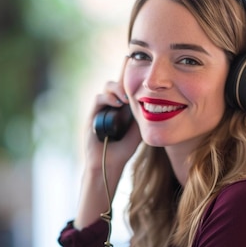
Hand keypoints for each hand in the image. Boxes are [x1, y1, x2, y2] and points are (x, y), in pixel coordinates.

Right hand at [74, 80, 140, 229]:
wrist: (109, 162)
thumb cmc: (124, 149)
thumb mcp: (138, 130)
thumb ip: (141, 116)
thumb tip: (152, 101)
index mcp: (122, 108)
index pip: (126, 88)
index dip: (132, 84)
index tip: (143, 85)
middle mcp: (111, 106)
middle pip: (116, 85)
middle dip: (125, 84)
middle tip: (134, 91)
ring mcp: (101, 109)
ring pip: (107, 88)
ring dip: (117, 89)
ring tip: (126, 98)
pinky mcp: (92, 115)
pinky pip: (98, 99)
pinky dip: (108, 98)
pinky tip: (118, 103)